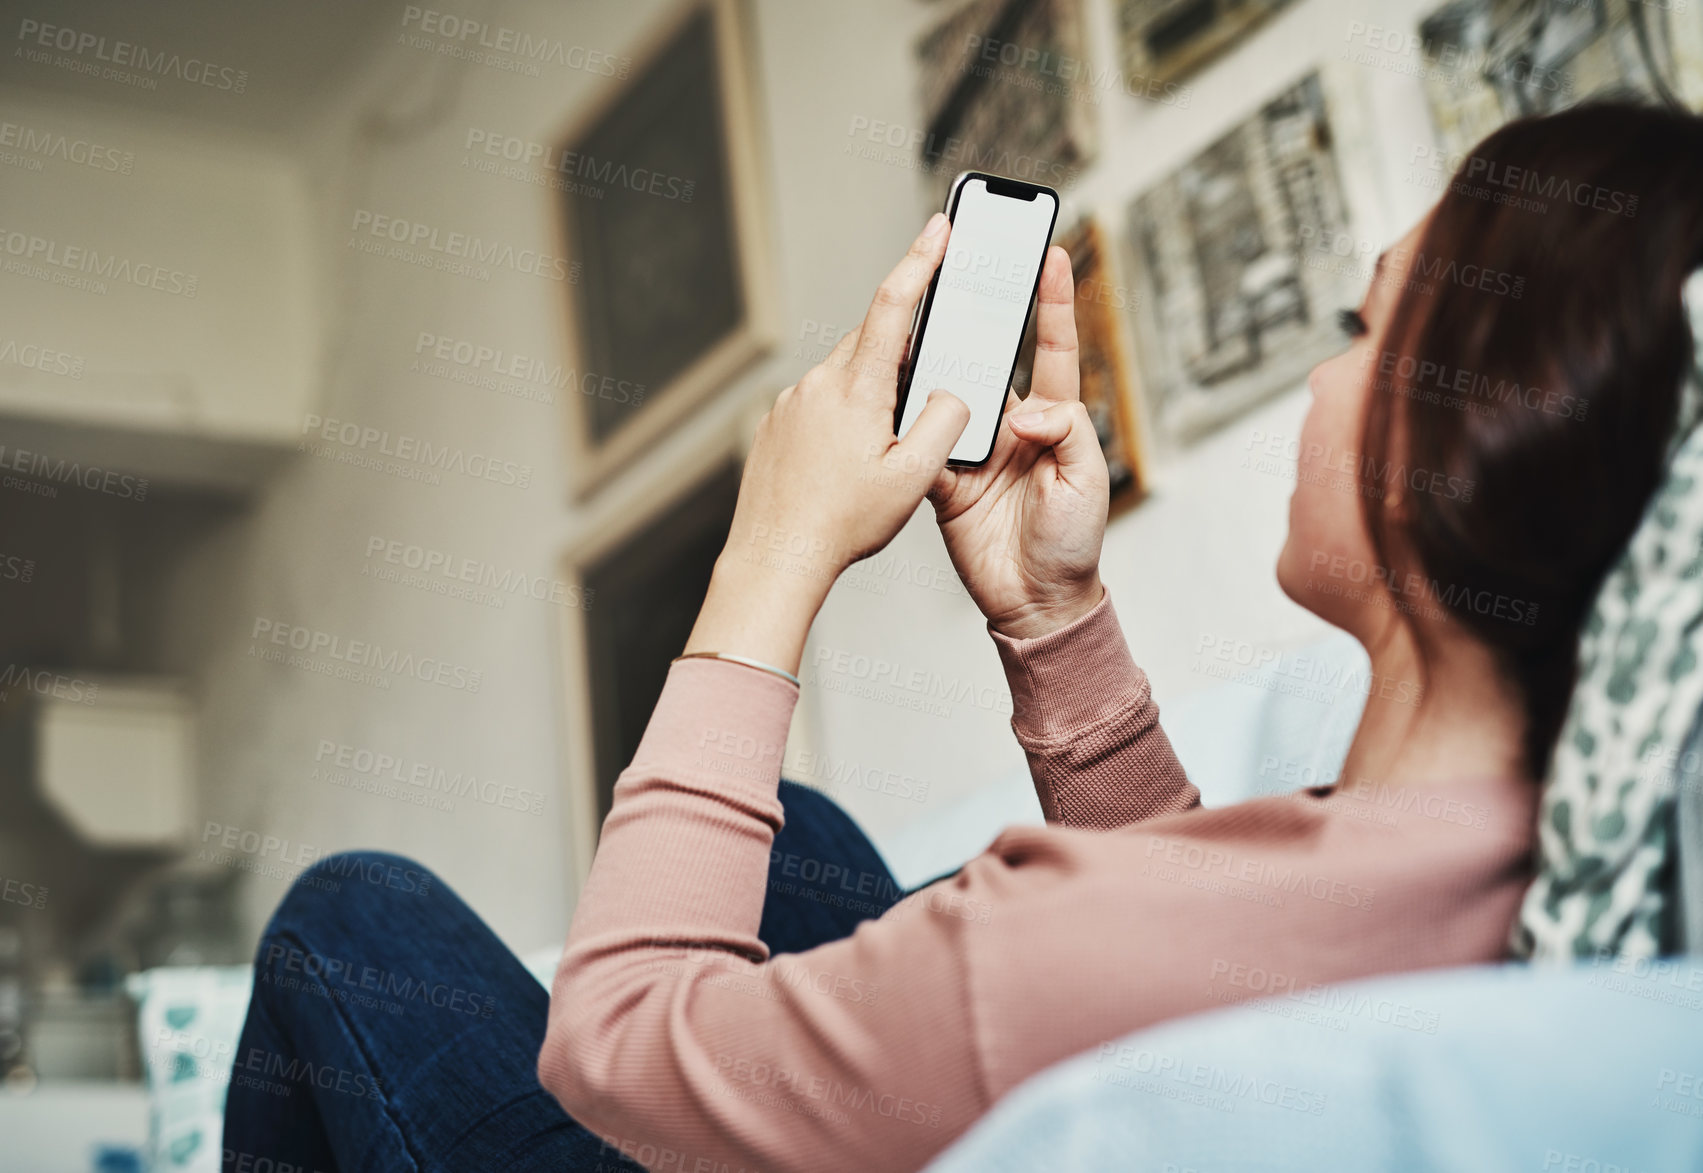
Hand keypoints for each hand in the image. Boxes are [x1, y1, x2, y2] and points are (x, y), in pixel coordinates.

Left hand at [684, 213, 971, 673]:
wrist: (774, 557)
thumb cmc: (841, 525)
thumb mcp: (914, 478)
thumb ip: (945, 422)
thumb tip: (951, 391)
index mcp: (856, 390)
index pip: (893, 305)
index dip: (921, 259)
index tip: (939, 228)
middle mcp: (818, 384)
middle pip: (872, 341)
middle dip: (905, 350)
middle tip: (929, 386)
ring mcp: (791, 402)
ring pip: (846, 373)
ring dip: (874, 390)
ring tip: (886, 445)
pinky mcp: (776, 422)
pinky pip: (820, 399)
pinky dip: (845, 413)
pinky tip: (850, 459)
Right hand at [928, 246, 1109, 639]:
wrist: (1036, 601)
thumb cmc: (1074, 543)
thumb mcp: (1088, 481)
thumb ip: (1067, 432)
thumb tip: (1025, 408)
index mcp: (1054, 419)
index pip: (1052, 349)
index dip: (1052, 301)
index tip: (1049, 253)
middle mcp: (1011, 426)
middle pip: (988, 362)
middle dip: (976, 318)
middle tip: (962, 273)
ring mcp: (974, 450)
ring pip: (947, 396)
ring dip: (934, 369)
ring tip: (919, 327)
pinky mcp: (943, 480)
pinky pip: (920, 445)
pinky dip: (908, 427)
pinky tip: (896, 397)